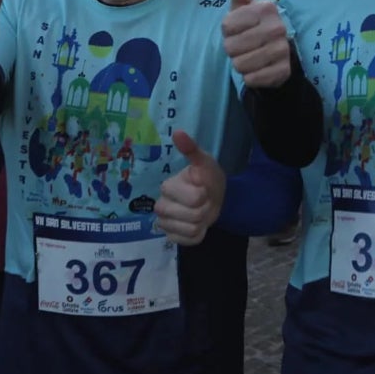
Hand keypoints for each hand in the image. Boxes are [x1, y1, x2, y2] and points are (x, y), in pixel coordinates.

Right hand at [155, 130, 225, 245]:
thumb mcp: (205, 162)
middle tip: (203, 201)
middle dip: (204, 209)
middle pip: (192, 216)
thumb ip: (192, 149)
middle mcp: (160, 206)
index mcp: (167, 187)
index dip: (204, 195)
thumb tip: (178, 132)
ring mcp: (164, 224)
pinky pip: (189, 241)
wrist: (213, 198)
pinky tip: (197, 225)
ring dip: (202, 222)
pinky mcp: (171, 238)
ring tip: (200, 212)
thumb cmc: (207, 179)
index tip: (203, 188)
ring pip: (190, 230)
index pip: (194, 198)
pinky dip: (199, 234)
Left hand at [221, 0, 291, 87]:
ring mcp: (282, 49)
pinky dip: (251, 78)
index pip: (226, 26)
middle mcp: (278, 27)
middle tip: (245, 46)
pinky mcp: (283, 71)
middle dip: (233, 50)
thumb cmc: (253, 27)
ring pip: (241, 64)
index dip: (228, 32)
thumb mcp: (243, 7)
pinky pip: (252, 79)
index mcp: (266, 8)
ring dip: (241, 64)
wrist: (276, 57)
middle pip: (232, 47)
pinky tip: (260, 69)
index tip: (239, 30)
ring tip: (251, 57)